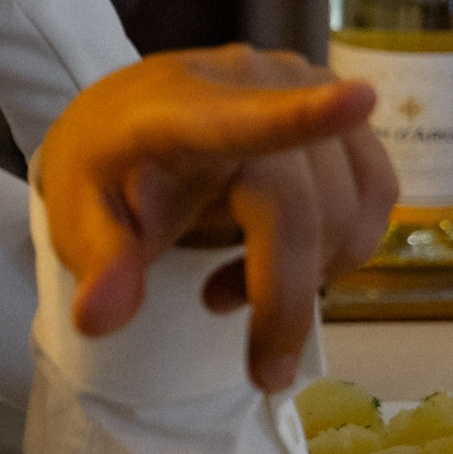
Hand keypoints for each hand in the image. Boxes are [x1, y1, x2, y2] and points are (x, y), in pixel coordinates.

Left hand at [32, 46, 395, 391]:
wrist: (122, 122)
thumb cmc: (105, 175)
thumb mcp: (78, 221)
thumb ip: (99, 265)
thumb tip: (100, 319)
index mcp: (178, 109)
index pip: (239, 118)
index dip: (301, 117)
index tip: (358, 100)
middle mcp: (252, 84)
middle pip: (302, 204)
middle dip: (288, 298)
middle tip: (262, 369)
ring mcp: (305, 88)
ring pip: (350, 205)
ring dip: (310, 272)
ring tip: (233, 288)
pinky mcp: (340, 111)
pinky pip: (374, 195)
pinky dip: (336, 248)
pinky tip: (275, 260)